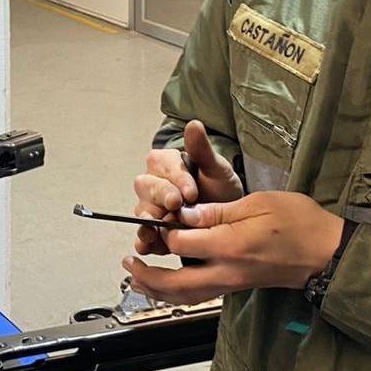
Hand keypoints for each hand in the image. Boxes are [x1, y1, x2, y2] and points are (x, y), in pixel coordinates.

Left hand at [122, 191, 345, 304]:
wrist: (326, 252)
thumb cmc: (298, 222)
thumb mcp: (258, 203)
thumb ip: (218, 211)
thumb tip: (186, 214)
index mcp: (230, 245)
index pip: (180, 241)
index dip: (164, 228)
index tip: (159, 214)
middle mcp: (227, 270)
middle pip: (175, 283)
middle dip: (146, 276)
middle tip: (127, 264)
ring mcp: (232, 283)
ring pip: (186, 295)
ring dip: (157, 289)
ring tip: (136, 278)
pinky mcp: (237, 287)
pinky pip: (200, 295)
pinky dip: (177, 293)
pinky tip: (166, 285)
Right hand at [133, 120, 243, 255]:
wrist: (228, 217)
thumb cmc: (219, 188)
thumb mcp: (217, 169)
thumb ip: (202, 150)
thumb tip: (194, 124)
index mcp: (165, 163)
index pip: (163, 165)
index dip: (176, 178)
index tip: (191, 190)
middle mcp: (153, 184)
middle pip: (147, 187)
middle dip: (161, 196)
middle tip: (175, 204)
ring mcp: (151, 208)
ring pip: (143, 211)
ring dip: (149, 220)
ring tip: (155, 228)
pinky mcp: (153, 231)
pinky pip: (144, 235)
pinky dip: (145, 241)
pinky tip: (148, 245)